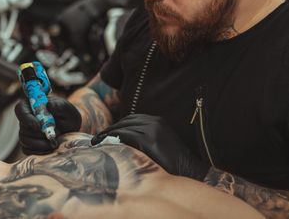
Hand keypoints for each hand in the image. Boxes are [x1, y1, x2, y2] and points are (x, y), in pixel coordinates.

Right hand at [15, 96, 81, 154]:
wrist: (70, 129)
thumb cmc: (66, 115)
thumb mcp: (66, 108)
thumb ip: (58, 105)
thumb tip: (49, 105)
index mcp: (30, 105)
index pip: (20, 109)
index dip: (26, 119)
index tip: (38, 126)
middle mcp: (25, 119)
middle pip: (23, 128)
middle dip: (39, 134)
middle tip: (56, 133)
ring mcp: (25, 133)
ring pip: (25, 141)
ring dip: (41, 143)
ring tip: (56, 140)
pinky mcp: (28, 145)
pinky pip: (28, 151)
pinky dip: (40, 151)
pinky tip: (51, 147)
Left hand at [91, 114, 209, 180]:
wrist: (190, 171)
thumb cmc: (173, 162)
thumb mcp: (159, 142)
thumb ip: (144, 136)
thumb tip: (121, 138)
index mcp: (159, 120)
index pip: (132, 118)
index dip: (117, 124)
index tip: (106, 132)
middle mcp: (155, 122)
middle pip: (126, 121)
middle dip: (111, 128)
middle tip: (98, 137)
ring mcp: (153, 130)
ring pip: (123, 127)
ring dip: (109, 133)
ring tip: (98, 140)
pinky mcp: (149, 140)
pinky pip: (125, 135)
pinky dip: (113, 138)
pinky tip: (105, 143)